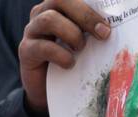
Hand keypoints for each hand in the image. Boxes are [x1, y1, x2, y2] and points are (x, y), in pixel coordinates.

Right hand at [20, 0, 110, 114]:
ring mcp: (31, 30)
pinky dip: (61, 55)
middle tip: (103, 33)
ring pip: (49, 19)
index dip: (91, 4)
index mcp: (60, 5)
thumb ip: (94, 27)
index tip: (111, 18)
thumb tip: (113, 25)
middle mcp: (42, 13)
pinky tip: (70, 63)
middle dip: (85, 15)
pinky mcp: (25, 50)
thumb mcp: (86, 39)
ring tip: (81, 48)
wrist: (49, 87)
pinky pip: (42, 46)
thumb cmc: (72, 57)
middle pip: (60, 0)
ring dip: (71, 33)